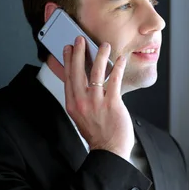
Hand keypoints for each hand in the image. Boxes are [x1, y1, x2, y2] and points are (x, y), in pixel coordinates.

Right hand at [63, 37, 133, 159]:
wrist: (109, 150)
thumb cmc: (98, 134)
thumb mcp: (81, 116)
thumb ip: (79, 99)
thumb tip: (81, 81)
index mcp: (72, 104)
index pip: (68, 77)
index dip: (68, 60)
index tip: (69, 48)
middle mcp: (82, 102)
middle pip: (78, 71)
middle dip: (79, 52)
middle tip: (81, 39)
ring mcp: (97, 102)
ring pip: (96, 72)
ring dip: (100, 55)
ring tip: (104, 45)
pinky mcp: (112, 103)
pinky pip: (114, 80)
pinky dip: (118, 68)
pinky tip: (120, 60)